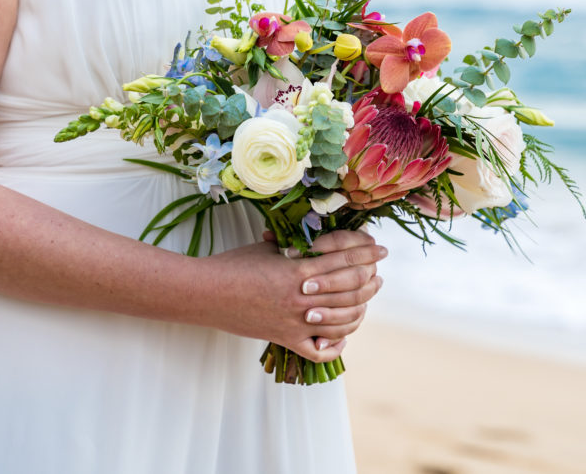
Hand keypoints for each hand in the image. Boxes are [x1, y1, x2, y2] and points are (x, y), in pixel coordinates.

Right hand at [208, 230, 385, 362]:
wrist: (206, 293)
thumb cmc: (233, 265)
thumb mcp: (266, 247)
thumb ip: (291, 244)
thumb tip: (307, 235)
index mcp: (299, 270)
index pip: (346, 260)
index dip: (366, 252)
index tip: (379, 249)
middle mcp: (303, 298)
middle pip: (352, 289)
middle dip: (371, 279)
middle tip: (378, 273)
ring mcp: (296, 322)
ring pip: (343, 320)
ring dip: (361, 309)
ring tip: (367, 300)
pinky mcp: (286, 339)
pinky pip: (319, 350)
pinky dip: (336, 345)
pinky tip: (343, 337)